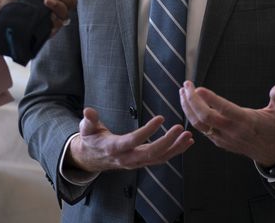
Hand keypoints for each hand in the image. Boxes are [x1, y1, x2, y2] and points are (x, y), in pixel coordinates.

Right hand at [65, 107, 193, 172]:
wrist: (92, 158)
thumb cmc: (91, 140)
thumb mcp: (87, 129)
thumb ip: (89, 120)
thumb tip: (87, 111)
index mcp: (114, 148)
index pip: (133, 140)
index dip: (147, 131)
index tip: (161, 118)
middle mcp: (127, 159)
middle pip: (150, 153)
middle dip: (167, 142)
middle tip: (180, 128)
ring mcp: (136, 163)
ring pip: (159, 158)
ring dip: (175, 148)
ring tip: (188, 136)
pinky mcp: (142, 162)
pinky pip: (161, 159)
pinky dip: (175, 152)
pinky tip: (186, 142)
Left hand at [179, 81, 274, 167]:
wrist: (273, 152)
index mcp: (247, 121)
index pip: (225, 110)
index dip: (211, 99)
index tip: (198, 88)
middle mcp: (232, 131)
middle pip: (206, 117)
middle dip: (192, 101)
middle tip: (186, 84)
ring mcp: (224, 138)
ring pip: (200, 125)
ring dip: (188, 108)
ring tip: (182, 92)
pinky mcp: (219, 142)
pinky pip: (202, 130)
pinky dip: (192, 117)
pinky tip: (188, 104)